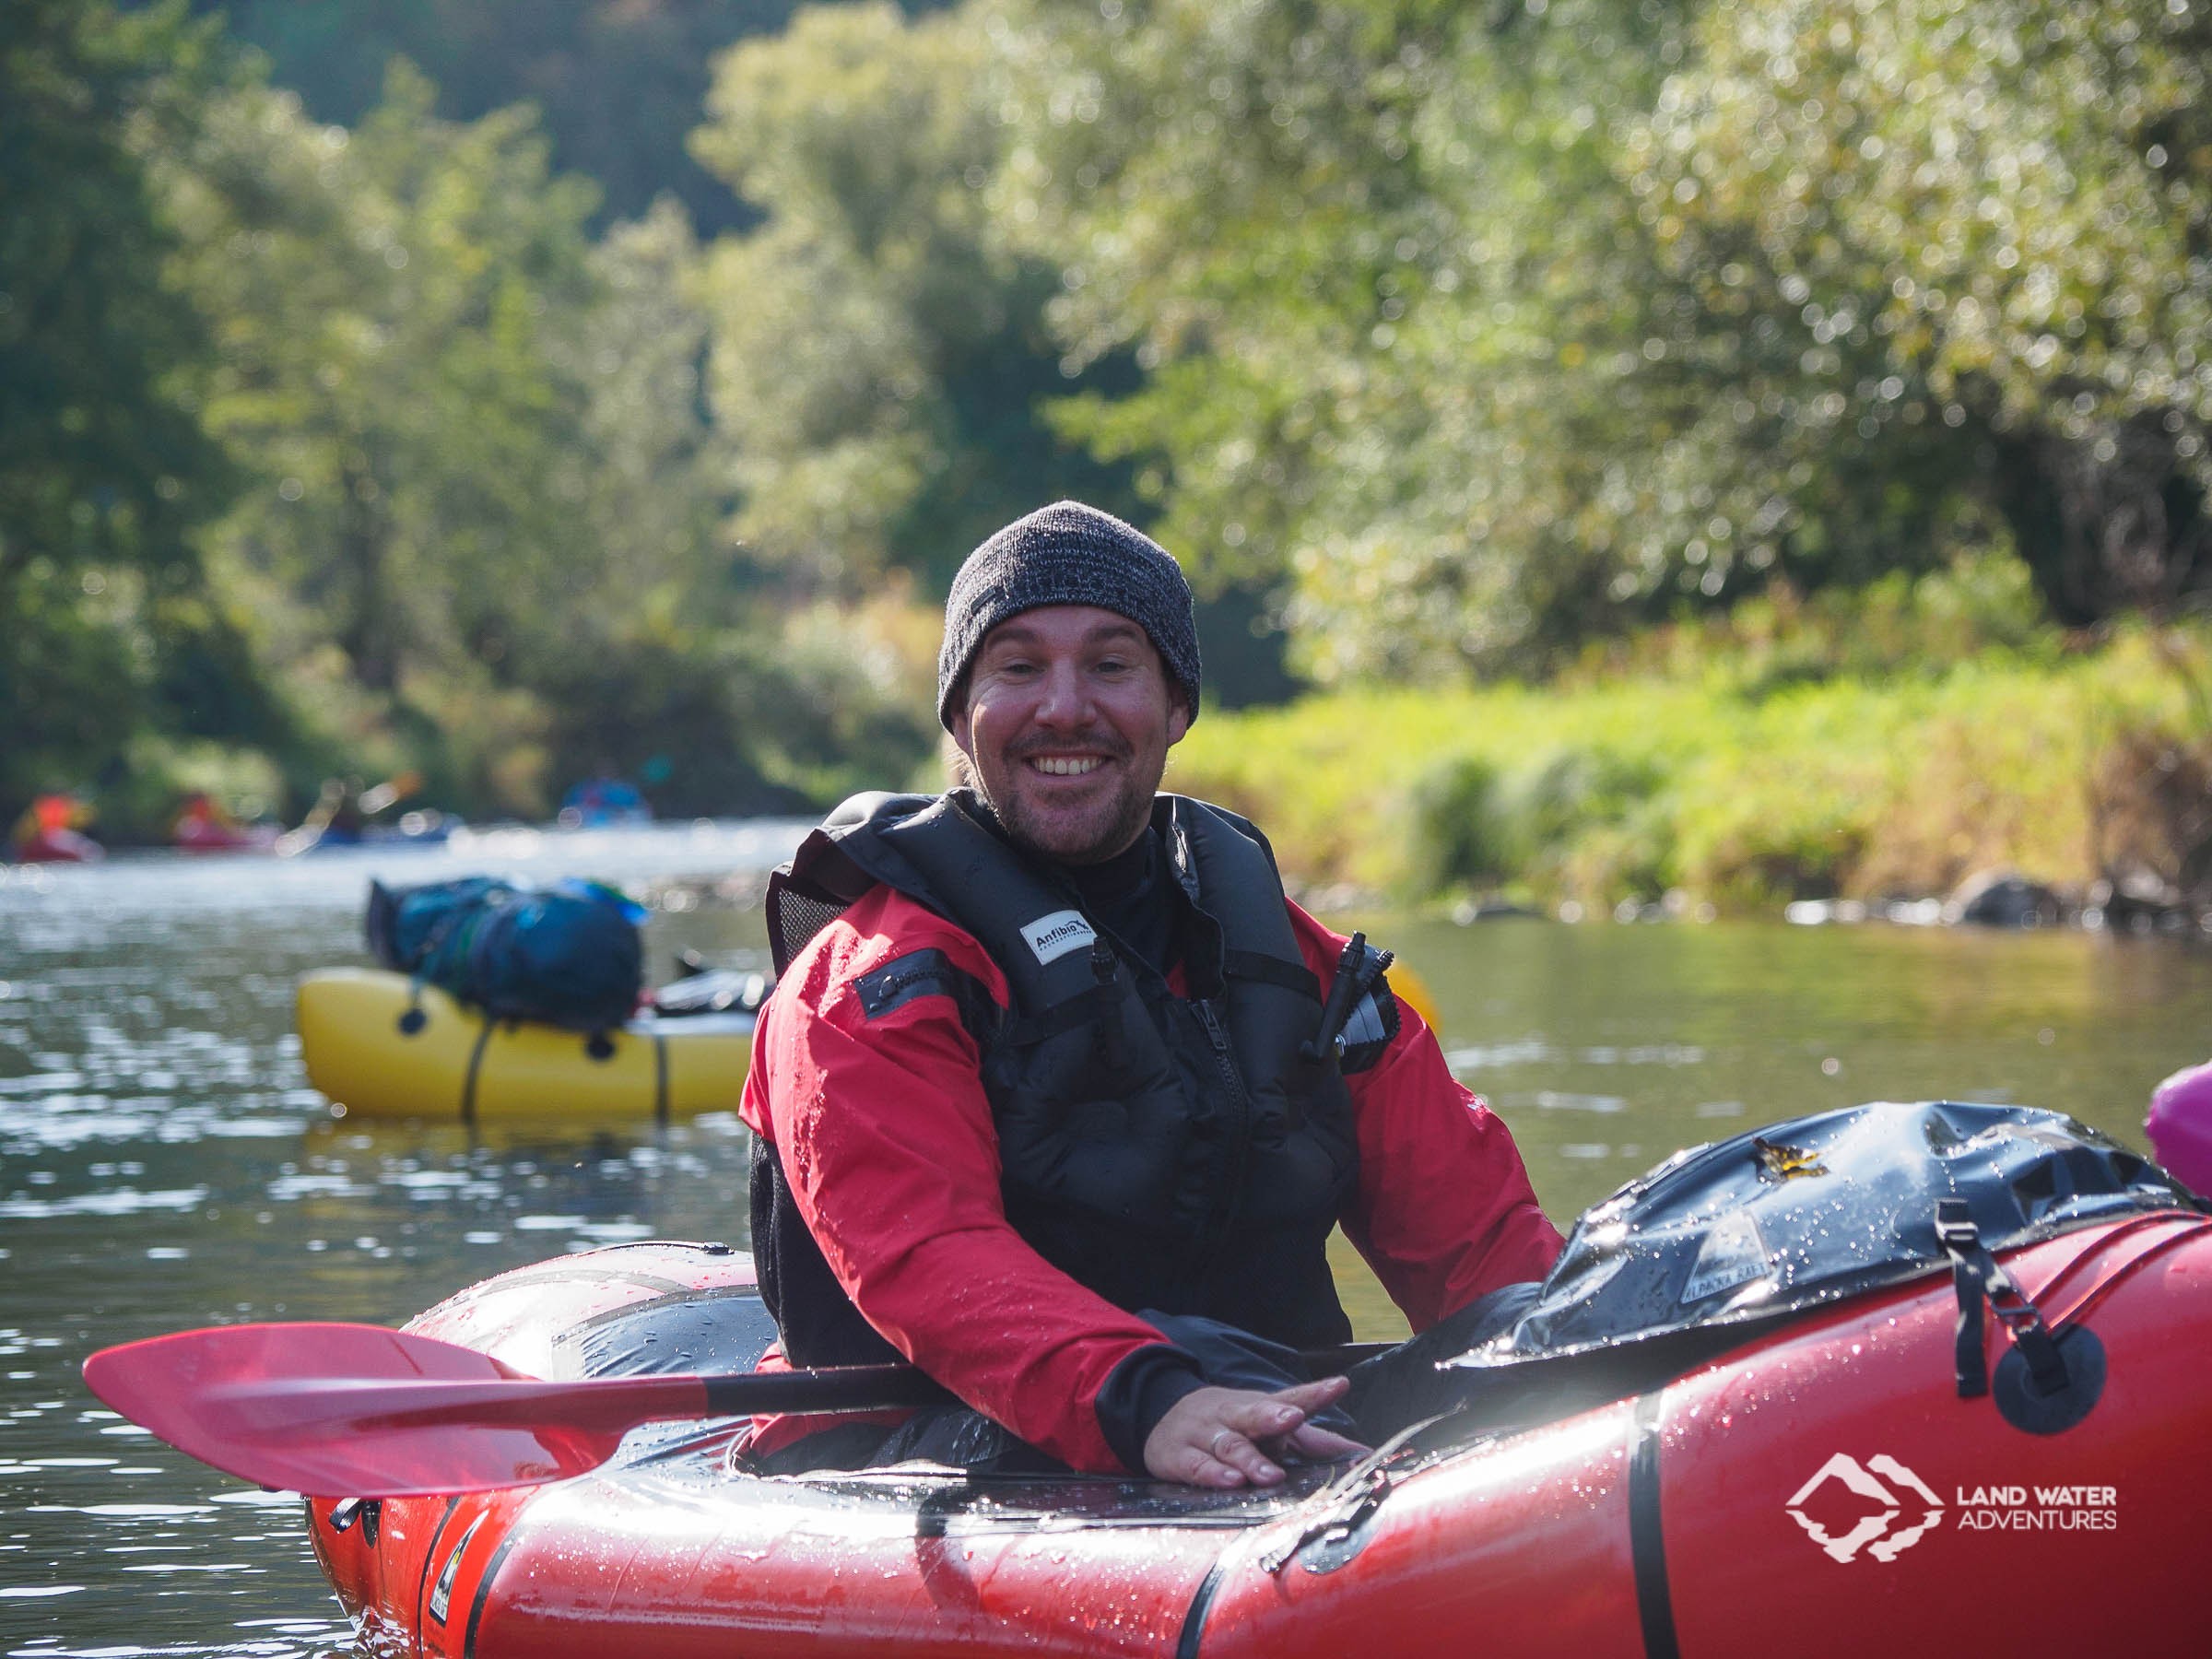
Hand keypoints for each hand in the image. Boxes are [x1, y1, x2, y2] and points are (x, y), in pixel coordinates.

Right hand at [1142, 1376, 1368, 1487]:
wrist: (1160, 1414)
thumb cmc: (1230, 1423)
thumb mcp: (1268, 1425)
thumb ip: (1315, 1442)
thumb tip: (1362, 1453)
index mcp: (1259, 1406)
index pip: (1290, 1397)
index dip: (1314, 1393)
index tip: (1339, 1385)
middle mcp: (1233, 1415)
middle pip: (1254, 1413)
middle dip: (1273, 1416)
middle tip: (1293, 1419)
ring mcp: (1205, 1433)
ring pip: (1229, 1444)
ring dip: (1249, 1459)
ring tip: (1270, 1474)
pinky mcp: (1180, 1456)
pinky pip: (1197, 1465)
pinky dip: (1212, 1473)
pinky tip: (1229, 1482)